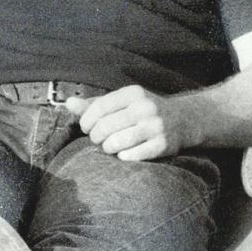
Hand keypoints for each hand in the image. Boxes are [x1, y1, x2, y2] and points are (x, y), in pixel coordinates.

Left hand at [64, 86, 197, 161]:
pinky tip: (123, 153)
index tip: (86, 128)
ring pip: (116, 143)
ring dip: (107, 148)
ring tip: (109, 146)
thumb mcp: (122, 102)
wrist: (184, 120)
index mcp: (133, 93)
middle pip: (105, 127)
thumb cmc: (142, 111)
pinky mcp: (163, 145)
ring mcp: (156, 127)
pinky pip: (132, 156)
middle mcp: (146, 108)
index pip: (99, 107)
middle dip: (96, 136)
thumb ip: (94, 104)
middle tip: (97, 140)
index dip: (86, 121)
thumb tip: (67, 103)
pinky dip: (123, 157)